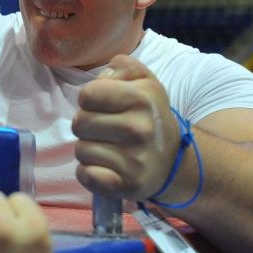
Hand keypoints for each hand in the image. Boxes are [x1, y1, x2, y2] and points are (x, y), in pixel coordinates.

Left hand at [72, 55, 179, 200]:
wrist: (173, 160)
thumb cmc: (149, 116)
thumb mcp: (144, 82)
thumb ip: (122, 66)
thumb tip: (103, 76)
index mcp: (142, 98)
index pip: (87, 95)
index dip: (89, 99)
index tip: (101, 106)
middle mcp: (139, 129)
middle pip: (79, 123)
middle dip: (86, 125)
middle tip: (104, 130)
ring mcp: (135, 160)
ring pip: (81, 150)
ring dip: (89, 149)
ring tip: (108, 148)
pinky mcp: (128, 185)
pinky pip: (86, 175)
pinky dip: (89, 173)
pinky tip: (105, 168)